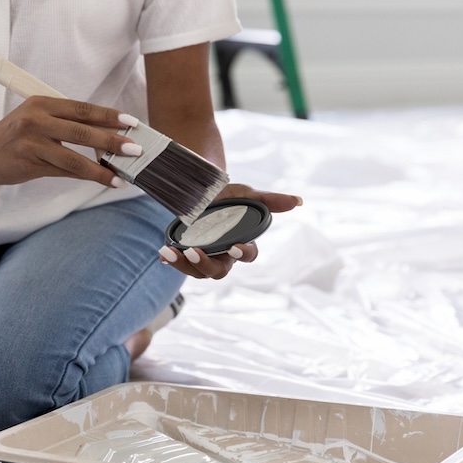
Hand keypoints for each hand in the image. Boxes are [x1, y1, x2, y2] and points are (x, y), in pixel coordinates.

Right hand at [0, 97, 143, 186]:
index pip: (83, 109)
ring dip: (101, 167)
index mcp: (43, 103)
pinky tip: (103, 180)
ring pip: (75, 156)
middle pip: (83, 130)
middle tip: (135, 148)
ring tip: (122, 174)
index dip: (109, 115)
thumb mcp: (38, 120)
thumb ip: (66, 125)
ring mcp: (32, 142)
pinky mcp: (29, 163)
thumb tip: (104, 136)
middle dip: (112, 140)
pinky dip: (86, 176)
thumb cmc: (14, 137)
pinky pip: (64, 172)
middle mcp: (37, 119)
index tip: (131, 122)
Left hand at [158, 183, 301, 279]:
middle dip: (206, 264)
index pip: (249, 256)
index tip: (235, 247)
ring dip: (183, 264)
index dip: (243, 254)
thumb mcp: (248, 195)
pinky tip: (163, 254)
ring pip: (197, 271)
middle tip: (193, 251)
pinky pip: (180, 262)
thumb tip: (299, 201)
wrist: (205, 191)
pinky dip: (171, 259)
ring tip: (171, 251)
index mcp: (242, 244)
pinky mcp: (186, 253)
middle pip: (219, 271)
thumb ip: (270, 200)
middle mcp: (224, 255)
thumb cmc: (231, 197)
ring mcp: (205, 256)